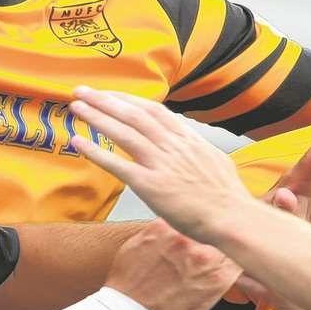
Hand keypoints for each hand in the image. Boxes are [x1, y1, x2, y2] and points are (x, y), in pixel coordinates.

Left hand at [69, 88, 255, 241]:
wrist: (233, 218)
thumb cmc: (227, 197)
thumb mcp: (215, 160)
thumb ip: (197, 149)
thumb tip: (191, 144)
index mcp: (188, 139)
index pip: (153, 110)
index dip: (127, 99)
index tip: (109, 94)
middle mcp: (173, 146)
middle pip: (133, 114)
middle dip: (105, 100)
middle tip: (82, 91)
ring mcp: (161, 165)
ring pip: (124, 133)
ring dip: (97, 117)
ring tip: (76, 107)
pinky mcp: (152, 187)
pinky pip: (118, 165)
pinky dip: (96, 152)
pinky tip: (79, 142)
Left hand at [105, 219, 240, 309]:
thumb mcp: (203, 302)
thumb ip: (221, 277)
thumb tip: (230, 261)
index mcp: (218, 274)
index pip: (239, 249)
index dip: (232, 246)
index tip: (228, 245)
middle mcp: (202, 253)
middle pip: (218, 232)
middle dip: (212, 236)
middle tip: (196, 247)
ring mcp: (180, 238)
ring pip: (194, 223)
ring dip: (189, 231)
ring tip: (175, 249)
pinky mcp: (158, 227)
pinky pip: (171, 220)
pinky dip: (168, 228)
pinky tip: (160, 245)